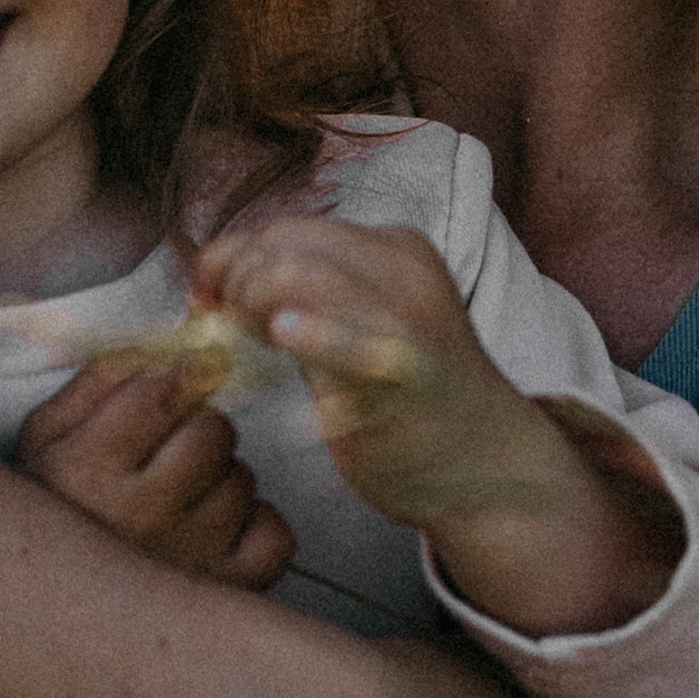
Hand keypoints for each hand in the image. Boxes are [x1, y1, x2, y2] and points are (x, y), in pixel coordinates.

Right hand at [16, 353, 295, 589]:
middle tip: (171, 448)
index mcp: (89, 468)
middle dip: (198, 426)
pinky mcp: (225, 596)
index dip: (181, 373)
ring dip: (221, 477)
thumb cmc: (49, 508)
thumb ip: (97, 380)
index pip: (164, 392)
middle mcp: (141, 518)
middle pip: (213, 432)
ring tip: (181, 498)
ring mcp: (188, 562)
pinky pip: (274, 534)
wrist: (40, 612)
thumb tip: (161, 343)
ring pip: (242, 479)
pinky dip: (255, 524)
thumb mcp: (43, 435)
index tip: (185, 375)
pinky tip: (216, 528)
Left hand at [192, 218, 683, 637]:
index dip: (230, 258)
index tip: (206, 299)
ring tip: (253, 346)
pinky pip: (346, 342)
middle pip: (283, 242)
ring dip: (252, 306)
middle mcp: (401, 270)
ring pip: (296, 274)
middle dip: (235, 281)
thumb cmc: (409, 400)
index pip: (287, 228)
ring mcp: (406, 319)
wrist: (493, 469)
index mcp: (393, 249)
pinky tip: (286, 340)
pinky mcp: (406, 373)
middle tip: (227, 329)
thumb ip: (308, 294)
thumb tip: (218, 280)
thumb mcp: (366, 322)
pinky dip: (310, 337)